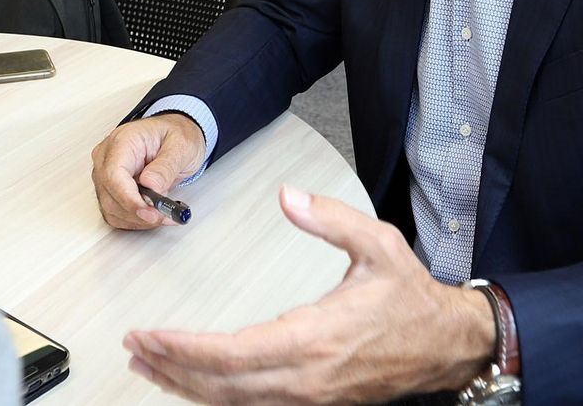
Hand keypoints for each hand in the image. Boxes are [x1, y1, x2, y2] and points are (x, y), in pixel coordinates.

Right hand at [91, 113, 207, 228]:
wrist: (174, 136)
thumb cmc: (175, 135)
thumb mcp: (181, 146)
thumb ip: (166, 166)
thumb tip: (151, 185)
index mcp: (122, 141)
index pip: (113, 174)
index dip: (129, 199)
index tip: (149, 212)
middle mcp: (107, 158)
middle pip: (109, 195)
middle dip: (138, 212)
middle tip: (165, 215)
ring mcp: (106, 175)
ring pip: (111, 209)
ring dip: (138, 219)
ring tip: (165, 213)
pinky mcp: (111, 190)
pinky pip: (116, 214)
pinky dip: (135, 220)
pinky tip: (153, 214)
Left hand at [123, 186, 494, 403]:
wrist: (447, 345)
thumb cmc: (411, 298)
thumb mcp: (377, 244)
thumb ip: (329, 219)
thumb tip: (287, 197)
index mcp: (315, 337)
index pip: (233, 353)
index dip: (185, 349)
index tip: (150, 335)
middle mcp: (307, 377)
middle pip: (223, 386)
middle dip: (172, 368)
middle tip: (134, 348)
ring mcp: (309, 397)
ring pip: (234, 402)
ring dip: (186, 387)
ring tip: (149, 368)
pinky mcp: (313, 402)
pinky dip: (216, 397)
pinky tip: (193, 385)